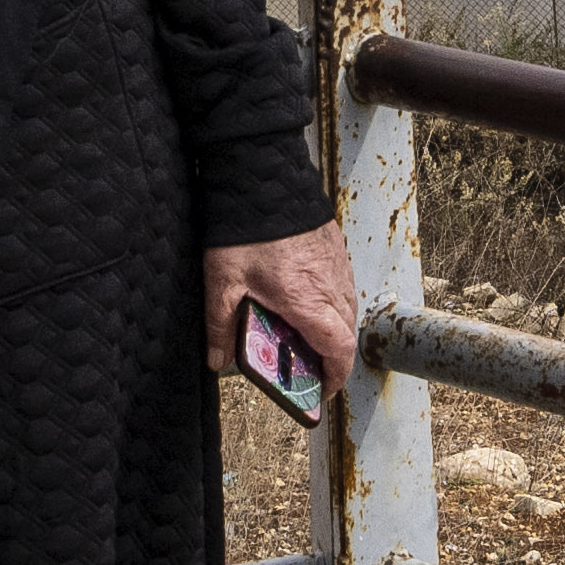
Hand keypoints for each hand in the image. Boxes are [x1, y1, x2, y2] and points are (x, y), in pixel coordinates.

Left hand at [205, 220, 358, 404]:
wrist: (263, 176)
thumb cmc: (245, 229)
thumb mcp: (223, 283)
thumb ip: (220, 326)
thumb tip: (217, 359)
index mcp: (307, 302)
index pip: (338, 350)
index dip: (335, 375)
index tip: (323, 388)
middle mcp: (330, 287)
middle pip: (346, 334)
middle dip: (332, 356)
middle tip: (308, 366)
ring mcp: (337, 266)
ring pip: (347, 310)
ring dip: (333, 329)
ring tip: (305, 335)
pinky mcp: (335, 249)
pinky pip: (343, 287)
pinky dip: (332, 304)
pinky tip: (307, 300)